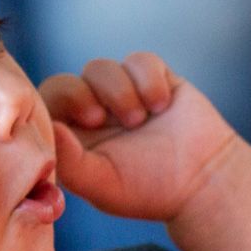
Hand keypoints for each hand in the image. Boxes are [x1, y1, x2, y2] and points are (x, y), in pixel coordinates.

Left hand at [40, 54, 239, 223]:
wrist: (205, 182)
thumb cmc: (149, 190)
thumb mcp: (102, 184)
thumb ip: (68, 160)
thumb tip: (49, 129)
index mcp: (74, 139)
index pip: (45, 108)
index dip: (53, 107)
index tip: (75, 124)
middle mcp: (93, 113)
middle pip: (66, 82)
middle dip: (80, 94)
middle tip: (99, 118)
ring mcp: (123, 93)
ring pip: (100, 67)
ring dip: (118, 91)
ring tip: (139, 120)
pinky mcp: (154, 78)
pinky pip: (139, 60)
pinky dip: (147, 79)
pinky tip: (161, 105)